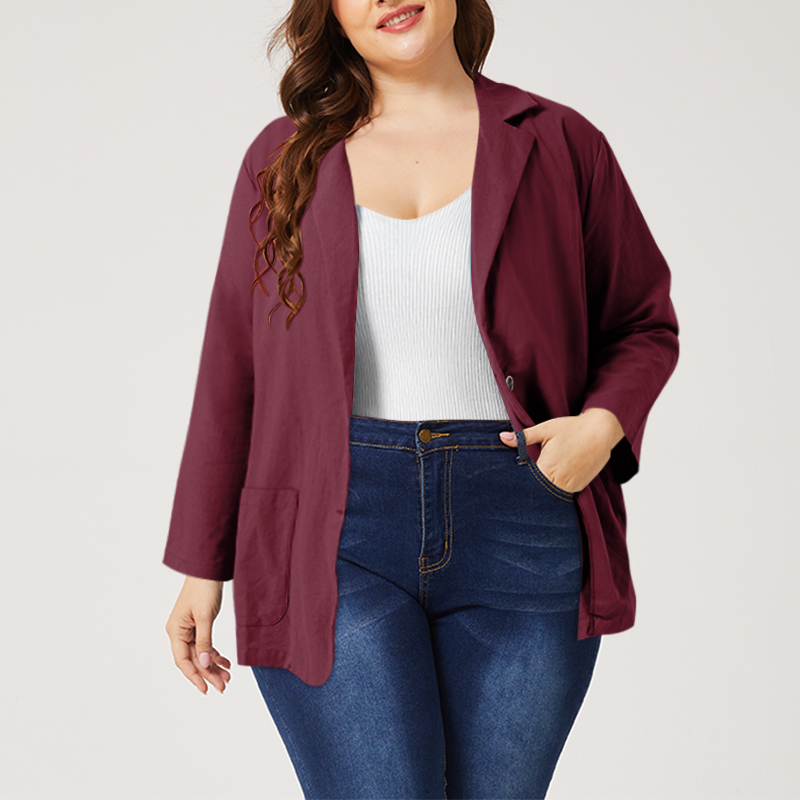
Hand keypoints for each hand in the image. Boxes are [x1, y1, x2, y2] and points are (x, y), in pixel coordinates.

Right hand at [165, 576, 231, 694]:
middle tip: (223, 686)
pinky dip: (215, 654)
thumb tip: (205, 663)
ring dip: (213, 666)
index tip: (206, 689)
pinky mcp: (198, 625)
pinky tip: (226, 663)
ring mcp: (188, 629)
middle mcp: (179, 632)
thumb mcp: (205, 616)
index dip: (194, 676)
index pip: (183, 660)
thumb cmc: (204, 588)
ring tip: (227, 677)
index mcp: (175, 630)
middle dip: (208, 673)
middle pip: (193, 659)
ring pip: (200, 654)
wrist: (208, 569)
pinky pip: (205, 645)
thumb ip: (205, 641)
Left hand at [499, 408, 624, 493]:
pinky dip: (557, 486)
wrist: (601, 431)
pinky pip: (564, 492)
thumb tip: (502, 438)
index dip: (520, 484)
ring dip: (545, 488)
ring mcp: (572, 487)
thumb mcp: (546, 429)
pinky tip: (556, 477)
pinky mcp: (580, 487)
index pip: (527, 485)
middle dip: (532, 488)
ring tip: (542, 479)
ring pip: (552, 493)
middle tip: (525, 483)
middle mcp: (559, 482)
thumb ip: (523, 437)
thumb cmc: (572, 428)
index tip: (512, 483)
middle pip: (539, 492)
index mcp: (547, 469)